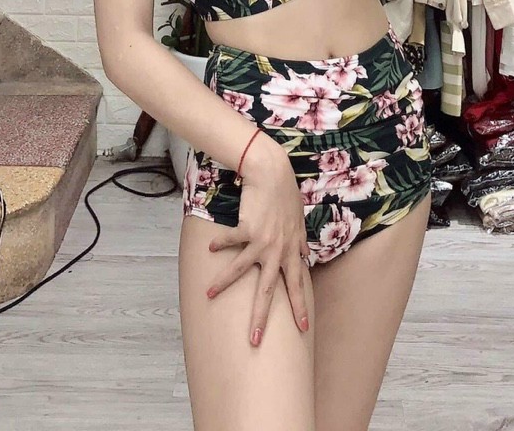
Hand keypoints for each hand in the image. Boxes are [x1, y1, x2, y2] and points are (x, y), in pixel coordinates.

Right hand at [205, 132, 311, 346]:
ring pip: (241, 270)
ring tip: (209, 295)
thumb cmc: (286, 195)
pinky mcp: (247, 228)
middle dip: (261, 317)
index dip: (299, 307)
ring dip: (223, 283)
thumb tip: (304, 255)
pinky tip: (211, 249)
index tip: (302, 329)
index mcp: (291, 250)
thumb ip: (299, 241)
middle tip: (255, 340)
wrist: (272, 173)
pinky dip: (220, 244)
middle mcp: (277, 250)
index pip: (297, 285)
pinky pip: (230, 241)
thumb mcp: (298, 221)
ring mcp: (262, 240)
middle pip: (269, 291)